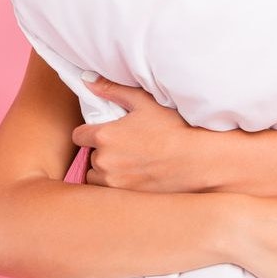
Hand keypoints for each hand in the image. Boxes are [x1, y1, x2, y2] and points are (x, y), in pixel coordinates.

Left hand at [72, 75, 212, 192]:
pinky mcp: (126, 197)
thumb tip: (86, 80)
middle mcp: (104, 161)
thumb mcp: (144, 102)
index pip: (78, 136)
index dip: (90, 133)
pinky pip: (111, 192)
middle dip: (101, 152)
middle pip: (89, 158)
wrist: (198, 159)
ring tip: (130, 163)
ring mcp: (114, 182)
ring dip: (107, 171)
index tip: (103, 133)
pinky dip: (118, 185)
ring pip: (97, 177)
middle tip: (124, 147)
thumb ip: (112, 90)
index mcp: (104, 136)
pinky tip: (137, 175)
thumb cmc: (173, 128)